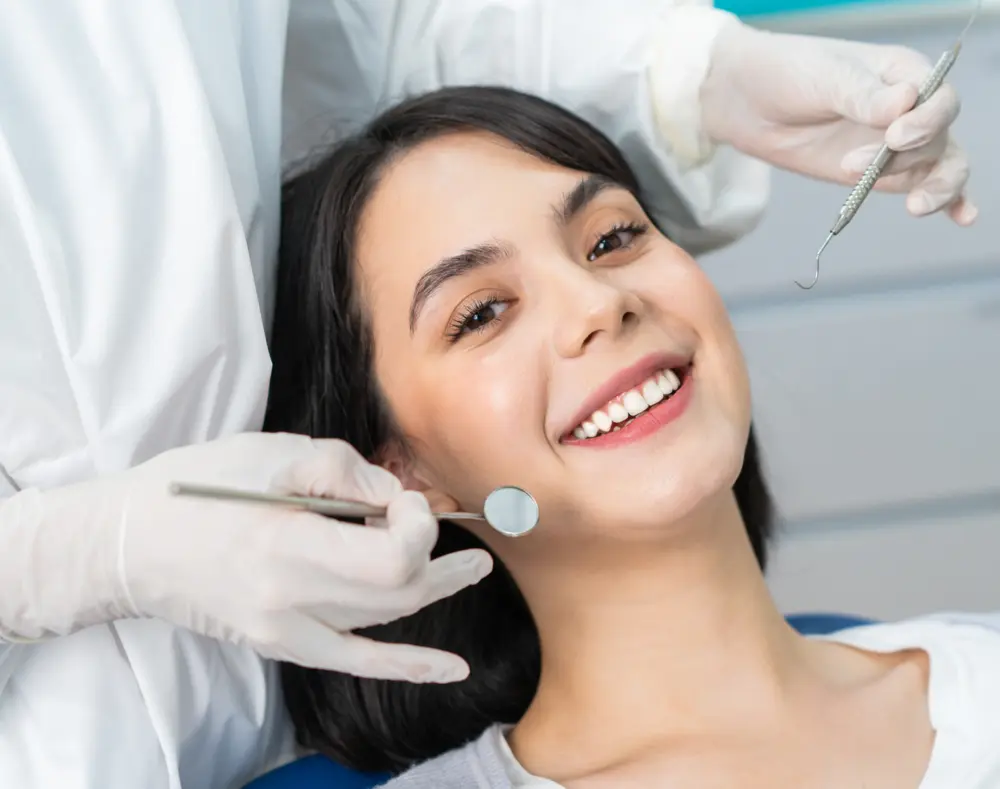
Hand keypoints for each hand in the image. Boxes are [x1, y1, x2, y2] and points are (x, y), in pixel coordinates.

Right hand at [0, 433, 491, 681]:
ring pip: (384, 620)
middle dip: (440, 559)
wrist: (130, 544)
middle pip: (398, 592)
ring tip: (466, 570)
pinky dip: (407, 664)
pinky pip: (355, 660)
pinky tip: (451, 668)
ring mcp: (286, 630)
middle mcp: (290, 600)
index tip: (408, 500)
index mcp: (288, 546)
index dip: (418, 527)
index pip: (391, 558)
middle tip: (467, 537)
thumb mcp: (274, 451)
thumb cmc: (197, 485)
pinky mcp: (280, 643)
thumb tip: (396, 497)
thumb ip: (346, 471)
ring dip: (430, 591)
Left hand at [700, 23, 975, 224]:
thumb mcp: (823, 77)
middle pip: (939, 137)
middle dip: (909, 157)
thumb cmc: (787, 74)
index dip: (927, 120)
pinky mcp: (879, 173)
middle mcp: (908, 109)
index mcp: (902, 74)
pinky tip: (962, 217)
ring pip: (940, 165)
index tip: (895, 137)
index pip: (938, 98)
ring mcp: (896, 144)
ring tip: (916, 206)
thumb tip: (904, 104)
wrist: (747, 101)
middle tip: (863, 164)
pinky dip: (948, 201)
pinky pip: (922, 185)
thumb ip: (861, 95)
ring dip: (938, 187)